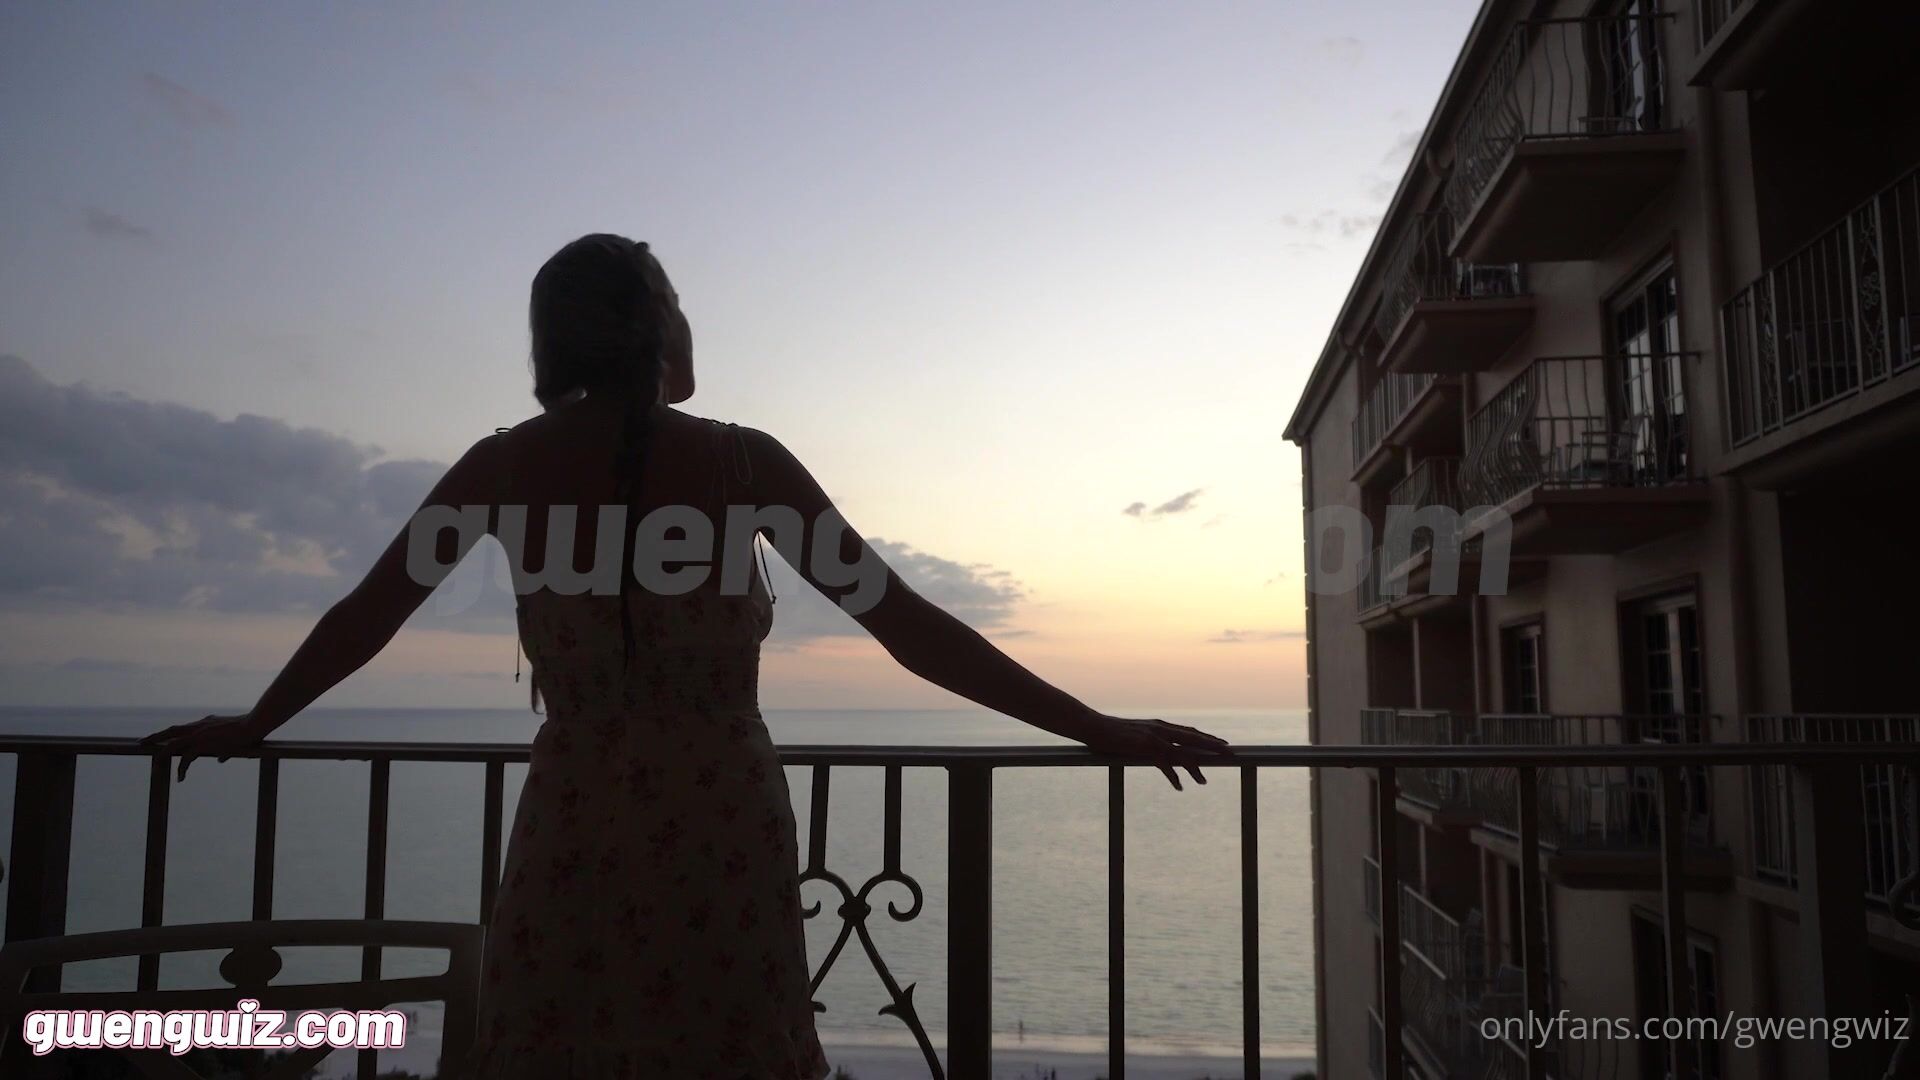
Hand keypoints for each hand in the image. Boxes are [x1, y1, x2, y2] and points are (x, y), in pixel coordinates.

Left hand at [140, 713, 272, 779]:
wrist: (254, 724)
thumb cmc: (249, 730)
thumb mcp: (233, 740)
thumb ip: (224, 750)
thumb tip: (220, 759)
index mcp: (205, 724)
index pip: (183, 729)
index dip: (171, 735)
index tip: (162, 739)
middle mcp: (199, 727)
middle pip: (171, 731)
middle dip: (156, 737)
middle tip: (143, 742)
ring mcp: (200, 734)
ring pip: (173, 744)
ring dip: (162, 754)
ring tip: (155, 765)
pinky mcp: (203, 743)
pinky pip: (186, 758)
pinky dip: (181, 768)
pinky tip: (181, 778)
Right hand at [1069, 714, 1234, 789]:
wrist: (1091, 725)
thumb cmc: (1109, 732)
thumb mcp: (1133, 735)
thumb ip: (1146, 740)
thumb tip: (1155, 750)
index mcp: (1159, 726)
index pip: (1189, 732)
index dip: (1206, 738)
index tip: (1222, 744)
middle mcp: (1160, 729)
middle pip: (1193, 738)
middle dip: (1213, 747)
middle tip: (1231, 755)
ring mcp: (1153, 737)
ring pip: (1181, 752)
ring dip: (1194, 768)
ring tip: (1204, 781)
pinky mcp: (1143, 747)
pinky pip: (1164, 764)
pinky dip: (1173, 776)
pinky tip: (1180, 787)